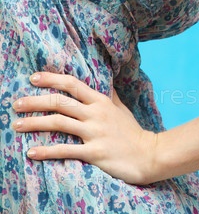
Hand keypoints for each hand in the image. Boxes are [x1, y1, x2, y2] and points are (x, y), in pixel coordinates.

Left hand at [11, 71, 157, 184]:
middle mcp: (95, 114)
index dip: (52, 79)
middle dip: (36, 101)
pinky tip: (31, 152)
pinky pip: (65, 150)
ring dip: (35, 123)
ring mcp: (94, 132)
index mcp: (101, 101)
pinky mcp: (94, 153)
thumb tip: (104, 81)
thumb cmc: (133, 132)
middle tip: (16, 103)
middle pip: (60, 102)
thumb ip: (109, 95)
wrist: (148, 154)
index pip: (72, 84)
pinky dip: (46, 151)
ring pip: (59, 123)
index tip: (34, 77)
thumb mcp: (121, 108)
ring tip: (17, 125)